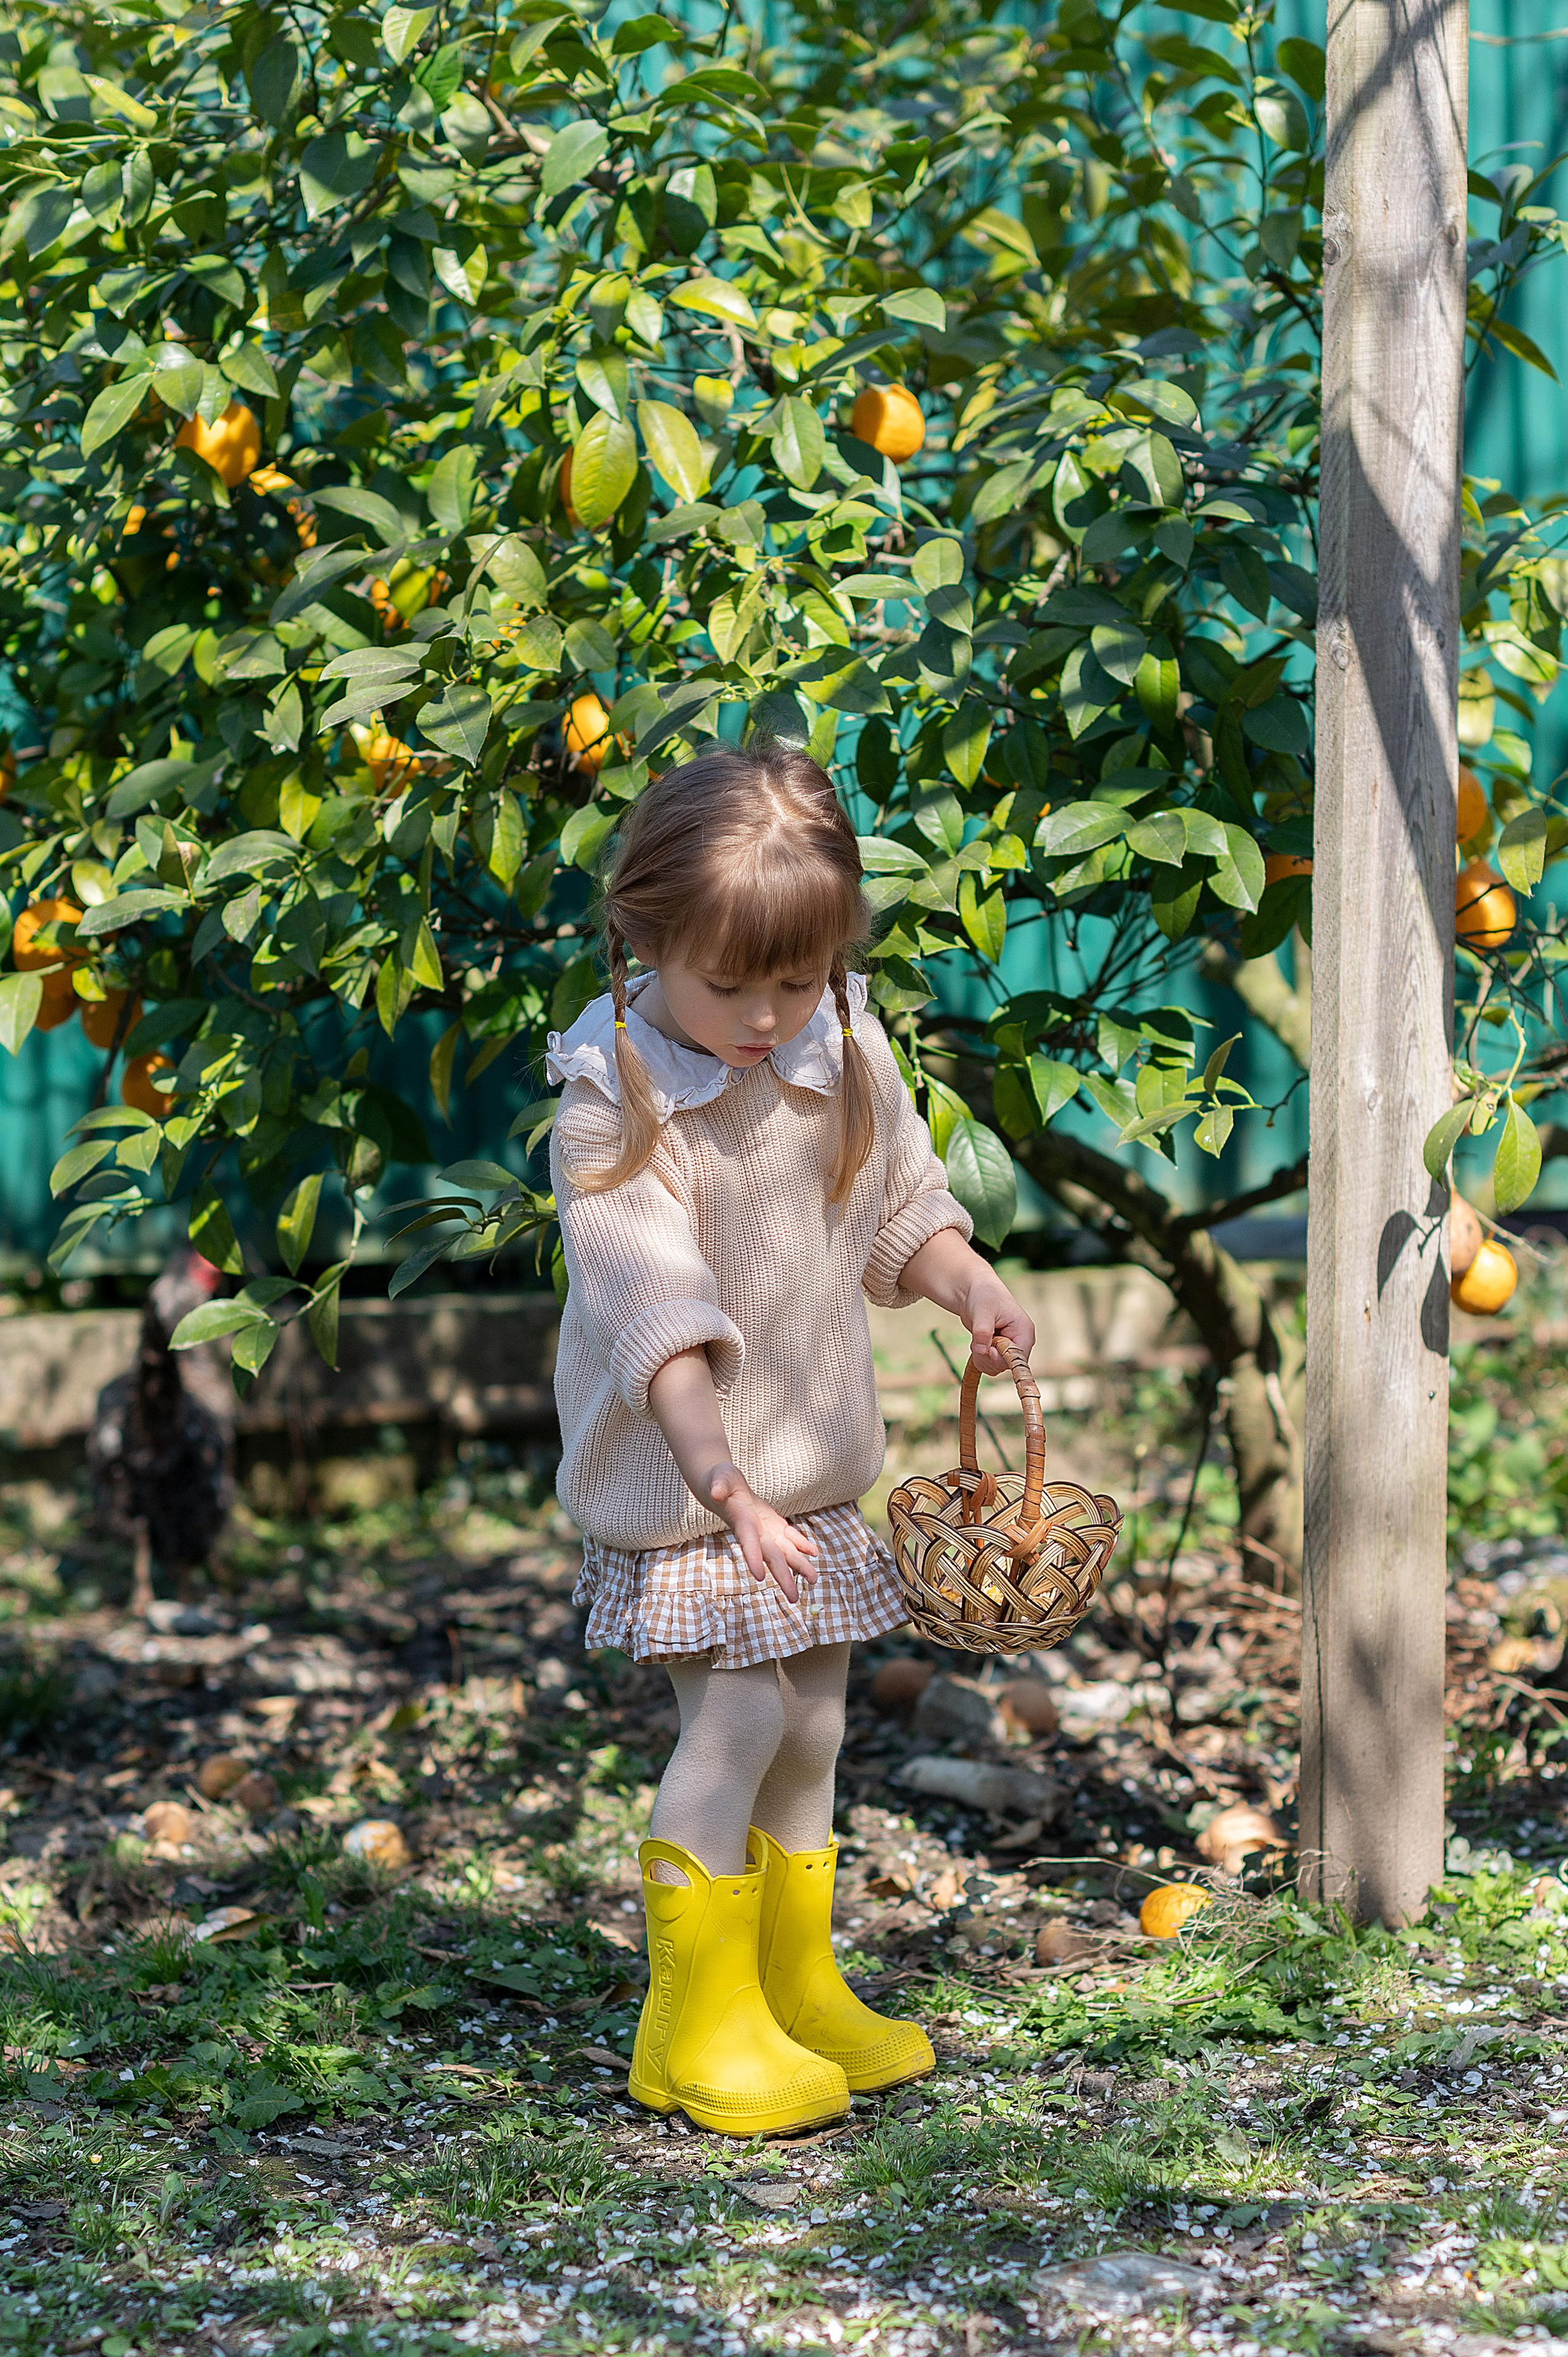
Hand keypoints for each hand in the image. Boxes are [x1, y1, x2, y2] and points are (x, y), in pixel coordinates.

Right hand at [705, 1464, 818, 1604]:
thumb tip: (716, 1492)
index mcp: (741, 1523)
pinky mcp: (773, 1525)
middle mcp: (755, 1533)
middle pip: (771, 1557)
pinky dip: (802, 1545)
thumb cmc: (719, 1480)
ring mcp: (765, 1531)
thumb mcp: (718, 1478)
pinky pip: (790, 1537)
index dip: (752, 1558)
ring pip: (785, 1552)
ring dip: (800, 1566)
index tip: (759, 1576)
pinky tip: (814, 1553)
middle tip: (794, 1598)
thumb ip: (718, 1486)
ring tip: (814, 1580)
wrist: (722, 1486)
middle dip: (783, 1577)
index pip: (748, 1543)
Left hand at [899, 1229, 1036, 1376]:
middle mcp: (1020, 1342)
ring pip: (996, 1368)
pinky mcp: (999, 1351)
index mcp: (1024, 1331)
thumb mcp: (982, 1311)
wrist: (975, 1291)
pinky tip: (977, 1342)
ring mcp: (1010, 1348)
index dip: (1001, 1359)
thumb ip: (983, 1331)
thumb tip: (982, 1350)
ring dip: (982, 1357)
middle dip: (988, 1357)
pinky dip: (979, 1357)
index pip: (1018, 1358)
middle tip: (978, 1340)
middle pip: (1006, 1366)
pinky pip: (989, 1365)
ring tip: (977, 1337)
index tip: (987, 1348)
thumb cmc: (983, 1295)